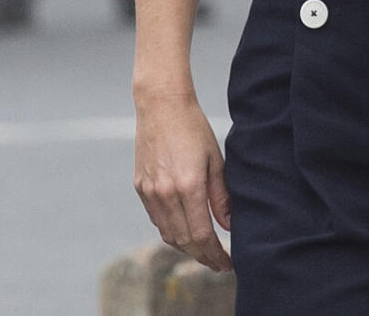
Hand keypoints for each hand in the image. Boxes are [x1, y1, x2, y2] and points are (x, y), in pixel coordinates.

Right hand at [134, 94, 231, 271]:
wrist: (162, 105)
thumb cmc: (193, 127)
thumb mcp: (215, 159)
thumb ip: (221, 196)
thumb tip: (228, 225)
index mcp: (188, 186)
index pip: (202, 235)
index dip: (215, 254)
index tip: (227, 263)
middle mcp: (165, 194)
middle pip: (183, 241)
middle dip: (202, 256)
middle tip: (218, 262)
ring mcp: (150, 192)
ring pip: (168, 234)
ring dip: (186, 247)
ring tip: (204, 250)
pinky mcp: (140, 187)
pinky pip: (156, 219)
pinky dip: (171, 230)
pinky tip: (184, 228)